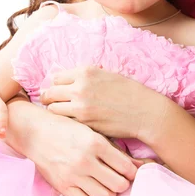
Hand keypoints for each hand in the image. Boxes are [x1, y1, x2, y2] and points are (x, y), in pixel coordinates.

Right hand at [16, 104, 139, 195]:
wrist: (37, 132)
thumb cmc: (68, 129)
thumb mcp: (92, 132)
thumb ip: (114, 149)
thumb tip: (142, 165)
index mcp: (96, 142)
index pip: (125, 167)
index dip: (132, 172)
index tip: (130, 171)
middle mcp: (86, 160)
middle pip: (118, 184)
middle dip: (123, 183)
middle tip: (120, 179)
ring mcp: (73, 175)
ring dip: (110, 193)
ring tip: (107, 185)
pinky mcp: (63, 186)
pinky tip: (95, 192)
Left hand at [40, 66, 167, 141]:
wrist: (144, 112)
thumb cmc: (129, 92)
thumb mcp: (107, 74)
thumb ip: (86, 77)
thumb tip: (68, 80)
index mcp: (85, 72)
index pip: (56, 77)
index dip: (56, 85)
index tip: (57, 92)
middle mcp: (80, 87)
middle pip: (49, 93)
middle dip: (49, 99)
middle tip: (53, 104)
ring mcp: (81, 106)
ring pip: (53, 109)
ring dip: (56, 112)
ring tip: (62, 115)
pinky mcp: (84, 123)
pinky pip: (65, 122)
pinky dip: (66, 123)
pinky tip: (71, 124)